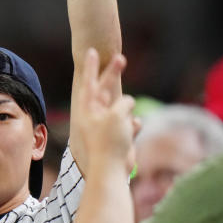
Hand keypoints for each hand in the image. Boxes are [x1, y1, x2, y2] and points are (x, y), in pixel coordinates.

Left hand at [76, 48, 134, 170]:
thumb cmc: (109, 141)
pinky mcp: (118, 136)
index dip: (92, 67)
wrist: (110, 170)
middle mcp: (95, 115)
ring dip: (127, 113)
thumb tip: (128, 101)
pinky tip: (134, 131)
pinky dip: (133, 126)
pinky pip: (130, 124)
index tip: (91, 51)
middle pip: (105, 89)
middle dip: (113, 75)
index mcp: (88, 110)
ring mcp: (107, 125)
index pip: (89, 83)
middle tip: (121, 57)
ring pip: (121, 108)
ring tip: (124, 124)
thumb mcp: (116, 116)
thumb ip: (122, 103)